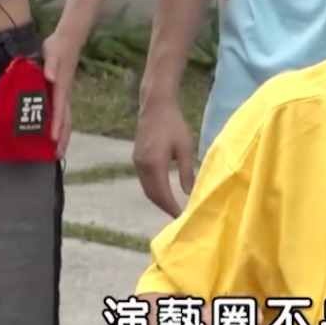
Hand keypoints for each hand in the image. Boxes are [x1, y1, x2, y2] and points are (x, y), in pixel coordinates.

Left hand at [41, 32, 78, 156]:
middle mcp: (64, 95)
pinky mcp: (61, 94)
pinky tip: (53, 135)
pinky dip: (59, 126)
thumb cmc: (57, 48)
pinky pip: (62, 114)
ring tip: (57, 152)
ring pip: (66, 120)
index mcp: (61, 88)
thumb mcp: (52, 53)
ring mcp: (64, 96)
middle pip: (66, 120)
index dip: (56, 124)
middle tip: (57, 155)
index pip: (59, 109)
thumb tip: (50, 78)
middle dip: (62, 138)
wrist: (67, 41)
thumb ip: (51, 65)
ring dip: (63, 136)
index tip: (52, 139)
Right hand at [133, 96, 194, 216]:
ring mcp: (137, 162)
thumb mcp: (185, 148)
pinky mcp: (137, 158)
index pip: (161, 194)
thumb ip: (186, 171)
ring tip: (172, 208)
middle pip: (151, 194)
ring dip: (158, 200)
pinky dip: (153, 190)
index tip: (180, 217)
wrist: (156, 106)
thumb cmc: (174, 125)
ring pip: (146, 188)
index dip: (170, 208)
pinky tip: (164, 192)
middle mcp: (142, 166)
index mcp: (154, 164)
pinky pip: (144, 180)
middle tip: (177, 217)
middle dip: (164, 207)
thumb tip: (188, 192)